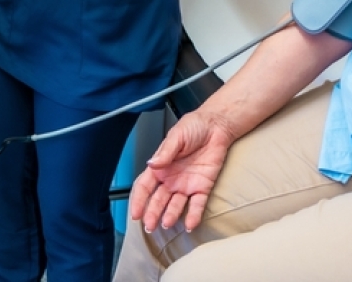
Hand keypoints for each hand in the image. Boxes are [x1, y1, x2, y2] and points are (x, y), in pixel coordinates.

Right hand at [129, 111, 236, 233]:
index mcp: (161, 167)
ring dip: (170, 215)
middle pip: (158, 200)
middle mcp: (171, 179)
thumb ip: (165, 152)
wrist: (216, 126)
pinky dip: (193, 215)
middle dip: (152, 213)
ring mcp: (186, 185)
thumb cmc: (194, 126)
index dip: (139, 200)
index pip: (144, 187)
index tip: (135, 213)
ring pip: (176, 205)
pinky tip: (189, 224)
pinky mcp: (203, 187)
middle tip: (149, 226)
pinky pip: (197, 204)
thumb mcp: (176, 136)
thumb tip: (152, 164)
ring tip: (166, 224)